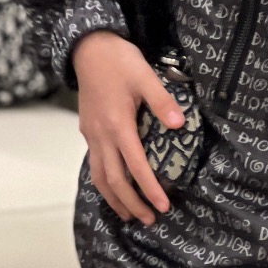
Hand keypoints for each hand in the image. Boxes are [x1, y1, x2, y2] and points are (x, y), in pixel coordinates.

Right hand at [73, 31, 182, 225]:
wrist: (87, 47)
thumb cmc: (118, 60)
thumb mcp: (145, 75)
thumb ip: (162, 101)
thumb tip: (180, 124)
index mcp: (117, 125)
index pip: (135, 166)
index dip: (149, 189)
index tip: (163, 206)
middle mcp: (101, 135)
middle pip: (113, 180)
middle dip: (132, 203)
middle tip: (150, 220)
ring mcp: (91, 135)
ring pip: (99, 176)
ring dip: (115, 199)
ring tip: (130, 215)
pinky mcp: (88, 131)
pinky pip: (95, 165)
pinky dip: (105, 183)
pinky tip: (115, 190)